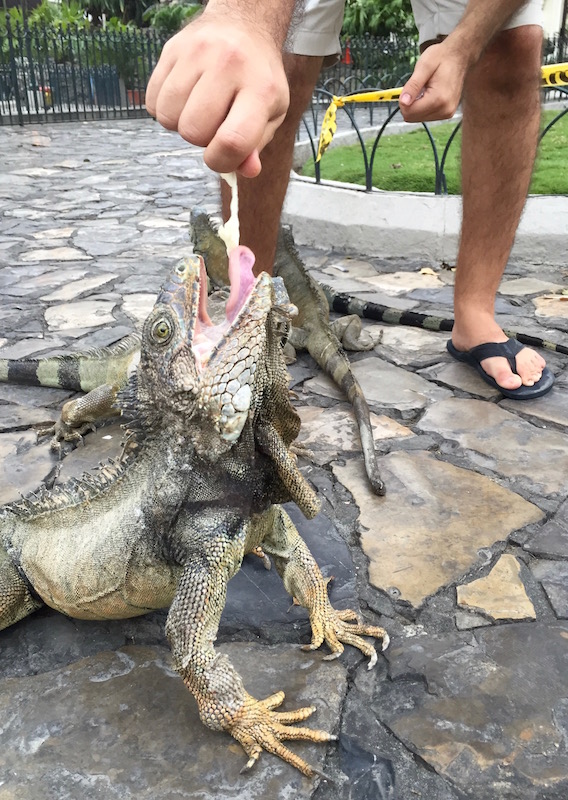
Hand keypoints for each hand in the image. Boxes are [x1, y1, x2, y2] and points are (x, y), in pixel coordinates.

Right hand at [146, 13, 289, 176]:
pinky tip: (183, 98)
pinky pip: (152, 101)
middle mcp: (229, 65)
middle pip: (193, 131)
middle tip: (212, 123)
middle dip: (200, 139)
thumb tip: (246, 170)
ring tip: (198, 109)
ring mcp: (197, 53)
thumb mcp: (271, 112)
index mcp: (261, 89)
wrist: (243, 25)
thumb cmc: (258, 78)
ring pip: (168, 117)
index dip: (220, 161)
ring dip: (179, 124)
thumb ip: (256, 145)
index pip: (232, 140)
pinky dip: (164, 109)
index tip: (219, 156)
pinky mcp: (171, 49)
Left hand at [399, 41, 468, 122]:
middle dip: (410, 103)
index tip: (408, 87)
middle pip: (412, 117)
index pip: (410, 112)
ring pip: (418, 118)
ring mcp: (447, 113)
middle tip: (418, 86)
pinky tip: (429, 93)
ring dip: (416, 104)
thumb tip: (403, 102)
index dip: (403, 100)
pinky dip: (422, 106)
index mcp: (439, 99)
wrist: (459, 56)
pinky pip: (425, 116)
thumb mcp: (424, 66)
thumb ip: (413, 85)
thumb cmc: (441, 57)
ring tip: (426, 89)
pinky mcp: (447, 113)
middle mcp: (445, 110)